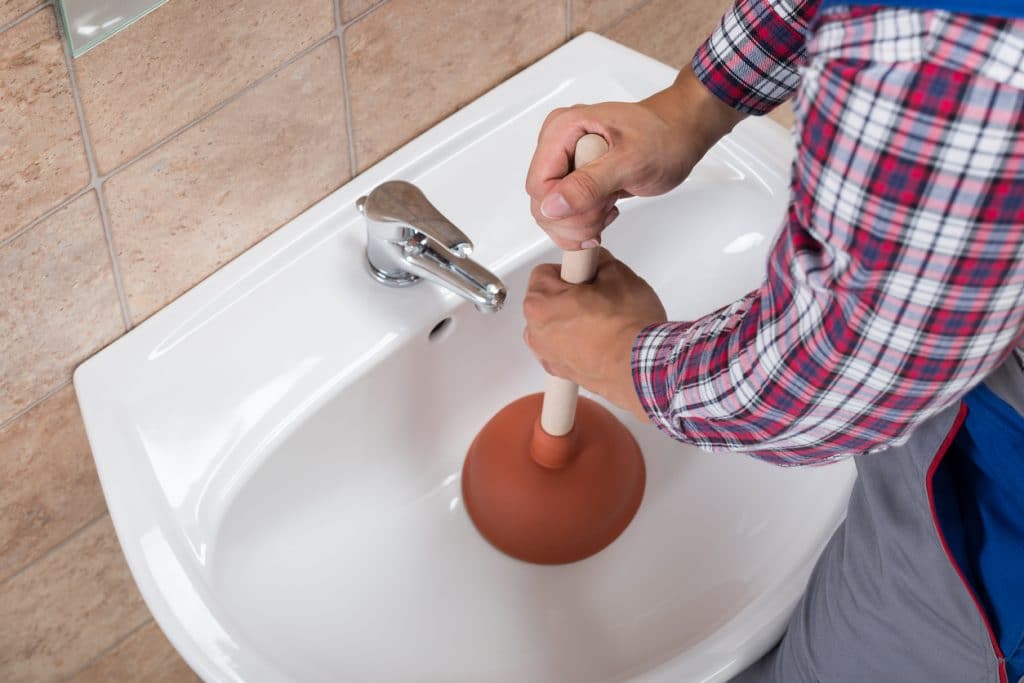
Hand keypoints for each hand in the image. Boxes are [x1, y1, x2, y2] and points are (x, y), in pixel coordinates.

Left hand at [523, 248, 666, 419]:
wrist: (643, 367)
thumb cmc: (629, 328)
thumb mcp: (618, 275)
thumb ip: (599, 262)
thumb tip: (597, 264)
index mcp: (541, 303)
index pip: (545, 272)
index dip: (571, 271)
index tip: (586, 276)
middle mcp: (536, 332)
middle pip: (547, 301)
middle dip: (569, 296)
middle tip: (598, 298)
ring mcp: (547, 355)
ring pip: (554, 326)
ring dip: (571, 322)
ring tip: (602, 322)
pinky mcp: (561, 372)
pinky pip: (563, 349)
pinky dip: (576, 344)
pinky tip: (600, 340)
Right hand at [524, 66, 744, 249]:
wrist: (680, 135)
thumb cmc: (664, 138)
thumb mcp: (631, 162)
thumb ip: (589, 184)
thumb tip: (552, 205)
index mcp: (563, 129)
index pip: (538, 185)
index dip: (563, 209)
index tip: (597, 209)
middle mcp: (557, 144)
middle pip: (542, 204)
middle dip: (576, 219)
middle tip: (608, 208)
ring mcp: (564, 162)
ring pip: (551, 214)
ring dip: (582, 222)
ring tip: (610, 204)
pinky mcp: (573, 179)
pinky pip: (564, 213)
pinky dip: (586, 223)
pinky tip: (607, 209)